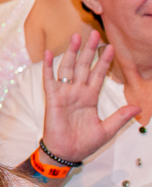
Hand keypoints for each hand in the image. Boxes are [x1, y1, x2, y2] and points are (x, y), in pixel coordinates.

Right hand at [42, 30, 140, 164]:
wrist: (66, 152)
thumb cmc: (84, 142)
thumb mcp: (107, 130)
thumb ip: (120, 117)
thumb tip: (138, 107)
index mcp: (90, 98)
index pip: (98, 75)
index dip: (104, 62)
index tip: (111, 48)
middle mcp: (77, 92)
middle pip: (84, 66)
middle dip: (89, 50)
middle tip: (95, 34)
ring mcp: (64, 93)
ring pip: (69, 68)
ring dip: (72, 53)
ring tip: (76, 37)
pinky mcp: (53, 98)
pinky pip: (50, 79)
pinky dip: (49, 66)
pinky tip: (50, 53)